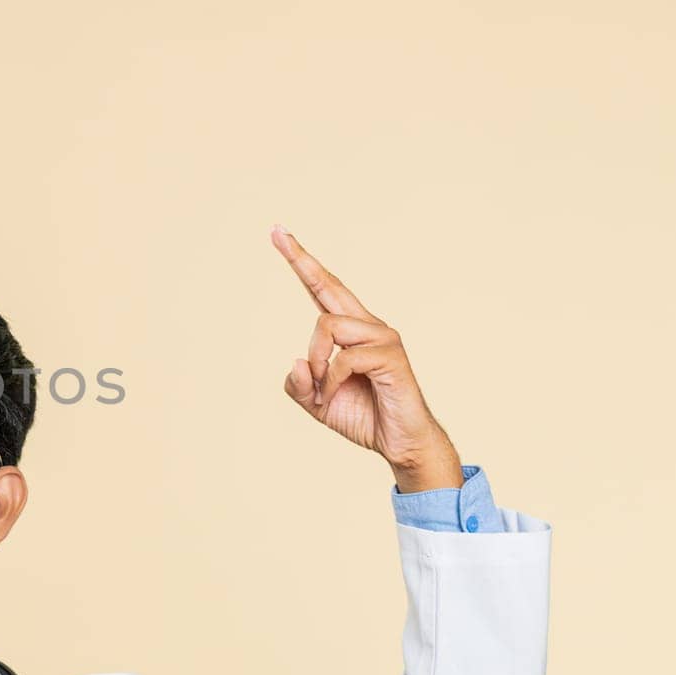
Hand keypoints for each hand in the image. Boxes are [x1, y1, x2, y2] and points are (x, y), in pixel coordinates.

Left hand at [271, 224, 461, 489]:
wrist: (399, 444)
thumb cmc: (362, 417)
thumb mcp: (316, 402)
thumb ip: (299, 384)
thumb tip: (296, 360)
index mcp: (349, 331)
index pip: (323, 290)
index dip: (302, 262)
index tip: (279, 233)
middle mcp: (367, 325)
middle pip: (330, 286)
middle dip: (301, 259)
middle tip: (276, 230)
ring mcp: (382, 337)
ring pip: (327, 326)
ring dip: (316, 363)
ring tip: (322, 391)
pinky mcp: (391, 355)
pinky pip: (344, 358)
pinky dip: (330, 381)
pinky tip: (333, 396)